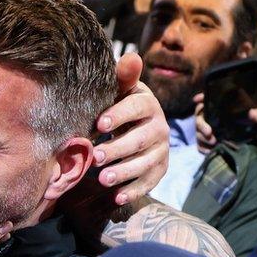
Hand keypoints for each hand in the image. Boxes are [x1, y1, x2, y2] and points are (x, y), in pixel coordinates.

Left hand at [92, 53, 170, 205]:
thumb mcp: (119, 89)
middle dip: (118, 149)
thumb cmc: (118, 104)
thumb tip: (131, 57)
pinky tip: (117, 199)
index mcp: (147, 103)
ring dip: (125, 172)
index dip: (119, 115)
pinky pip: (148, 183)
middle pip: (140, 139)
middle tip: (97, 158)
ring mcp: (160, 150)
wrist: (133, 125)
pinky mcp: (158, 170)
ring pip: (145, 163)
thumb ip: (122, 77)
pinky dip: (133, 191)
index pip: (136, 108)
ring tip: (103, 179)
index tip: (99, 124)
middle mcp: (159, 127)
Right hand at [194, 93, 256, 152]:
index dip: (202, 98)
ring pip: (198, 131)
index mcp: (227, 106)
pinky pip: (200, 145)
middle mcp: (216, 116)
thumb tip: (251, 113)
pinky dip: (202, 147)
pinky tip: (210, 150)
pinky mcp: (212, 143)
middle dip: (200, 124)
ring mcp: (213, 130)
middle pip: (200, 116)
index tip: (197, 100)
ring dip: (201, 136)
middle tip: (209, 132)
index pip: (210, 99)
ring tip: (213, 142)